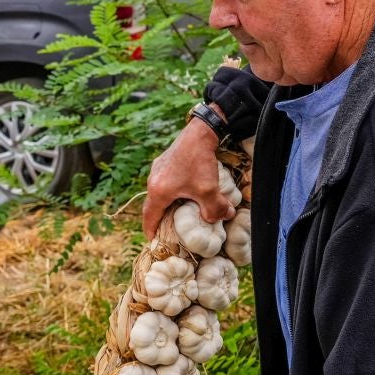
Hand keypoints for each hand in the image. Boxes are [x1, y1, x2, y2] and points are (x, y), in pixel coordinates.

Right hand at [142, 119, 236, 238]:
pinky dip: (171, 191)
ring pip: (159, 192)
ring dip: (166, 203)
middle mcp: (153, 180)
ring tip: (177, 212)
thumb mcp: (208, 191)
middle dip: (159, 219)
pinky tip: (185, 191)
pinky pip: (165, 181)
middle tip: (166, 230)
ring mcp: (158, 169)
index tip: (153, 241)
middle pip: (153, 205)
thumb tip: (224, 217)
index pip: (150, 217)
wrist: (200, 133)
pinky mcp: (165, 161)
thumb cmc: (199, 162)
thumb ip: (215, 209)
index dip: (151, 230)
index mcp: (158, 191)